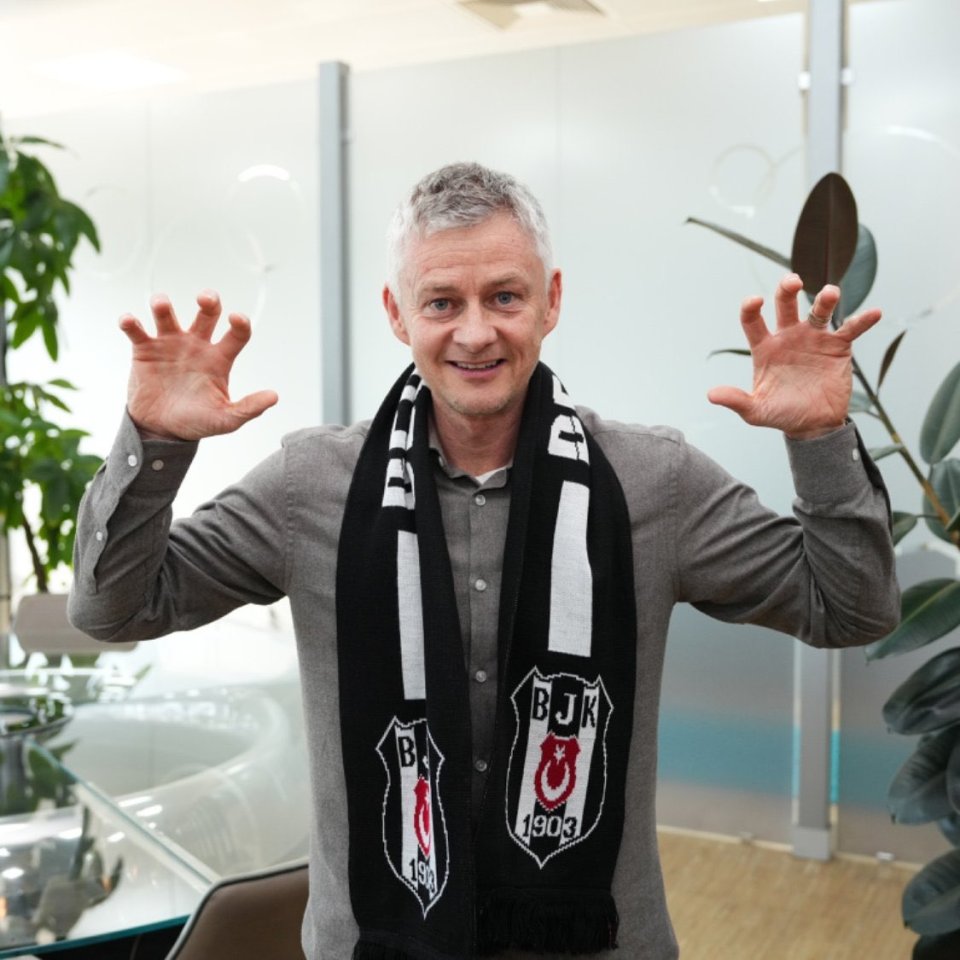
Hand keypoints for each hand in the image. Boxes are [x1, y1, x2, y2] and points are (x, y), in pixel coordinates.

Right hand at [119, 291, 277, 440]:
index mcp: (219, 359)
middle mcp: (197, 345)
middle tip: (205, 299)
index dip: (240, 323)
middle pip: (206, 313)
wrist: (161, 430)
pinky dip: (131, 322)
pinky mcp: (144, 350)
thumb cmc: (197, 422)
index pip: (237, 334)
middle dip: (208, 302)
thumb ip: (249, 408)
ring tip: (161, 305)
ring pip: (167, 315)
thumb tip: (274, 396)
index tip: (236, 318)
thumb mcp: (225, 419)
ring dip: (163, 306)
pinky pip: (136, 330)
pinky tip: (129, 321)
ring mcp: (170, 345)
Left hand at [707, 273, 880, 439]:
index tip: (755, 301)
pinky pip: (851, 329)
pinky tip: (874, 313)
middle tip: (793, 282)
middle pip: (786, 305)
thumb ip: (736, 400)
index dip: (751, 308)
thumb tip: (711, 395)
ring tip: (830, 293)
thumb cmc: (781, 414)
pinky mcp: (838, 346)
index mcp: (765, 348)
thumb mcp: (756, 411)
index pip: (753, 321)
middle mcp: (788, 337)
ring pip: (819, 311)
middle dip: (787, 290)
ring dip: (825, 299)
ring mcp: (814, 338)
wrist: (813, 425)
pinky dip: (862, 320)